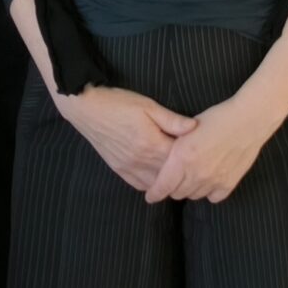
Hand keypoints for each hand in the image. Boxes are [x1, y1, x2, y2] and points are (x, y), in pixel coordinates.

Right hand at [59, 87, 197, 193]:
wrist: (86, 108)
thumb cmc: (118, 103)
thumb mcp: (148, 106)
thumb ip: (171, 120)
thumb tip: (195, 127)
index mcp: (152, 144)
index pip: (180, 159)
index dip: (192, 157)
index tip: (200, 153)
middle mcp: (141, 161)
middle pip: (170, 175)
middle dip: (183, 172)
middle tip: (194, 166)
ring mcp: (129, 167)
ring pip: (156, 184)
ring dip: (167, 181)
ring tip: (178, 174)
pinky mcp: (119, 169)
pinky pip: (139, 185)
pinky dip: (151, 184)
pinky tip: (157, 178)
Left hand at [142, 90, 282, 204]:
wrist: (248, 120)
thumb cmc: (217, 118)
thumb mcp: (188, 128)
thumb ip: (174, 148)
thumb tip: (164, 162)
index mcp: (182, 157)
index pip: (162, 186)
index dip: (154, 193)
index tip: (150, 196)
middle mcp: (196, 173)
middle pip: (177, 193)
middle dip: (172, 188)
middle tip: (174, 179)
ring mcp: (213, 181)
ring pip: (194, 196)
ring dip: (190, 189)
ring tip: (193, 175)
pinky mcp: (229, 184)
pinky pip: (213, 197)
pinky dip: (209, 191)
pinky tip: (210, 179)